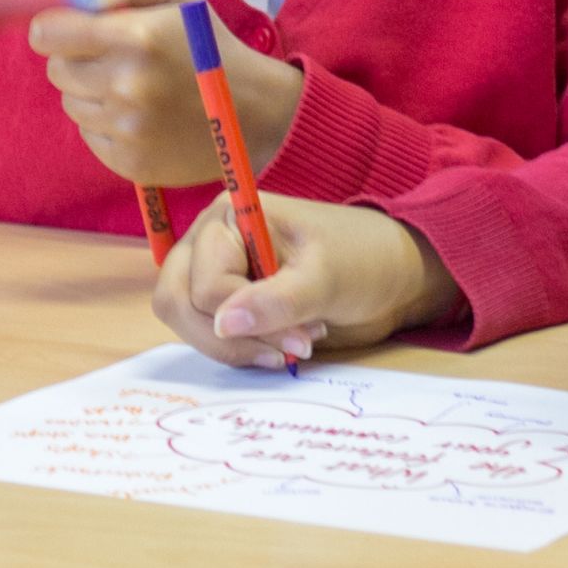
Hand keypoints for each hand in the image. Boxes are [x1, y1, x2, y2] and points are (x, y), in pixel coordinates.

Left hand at [28, 0, 301, 188]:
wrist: (255, 114)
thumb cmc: (211, 48)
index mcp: (137, 37)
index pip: (47, 34)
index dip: (56, 28)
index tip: (72, 29)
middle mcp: (127, 86)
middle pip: (56, 70)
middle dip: (77, 59)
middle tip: (114, 57)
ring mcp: (127, 129)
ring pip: (72, 103)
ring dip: (93, 93)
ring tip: (136, 88)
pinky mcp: (128, 163)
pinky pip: (90, 135)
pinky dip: (107, 125)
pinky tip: (142, 116)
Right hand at [153, 194, 456, 370]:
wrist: (390, 277)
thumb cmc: (362, 261)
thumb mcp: (325, 279)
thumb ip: (275, 301)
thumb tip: (223, 325)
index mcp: (229, 217)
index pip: (206, 283)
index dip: (245, 319)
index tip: (302, 335)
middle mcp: (211, 241)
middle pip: (177, 301)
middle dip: (227, 337)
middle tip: (287, 349)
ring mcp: (215, 273)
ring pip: (186, 322)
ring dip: (235, 346)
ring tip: (293, 343)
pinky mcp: (227, 302)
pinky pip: (207, 335)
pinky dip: (239, 350)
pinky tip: (282, 345)